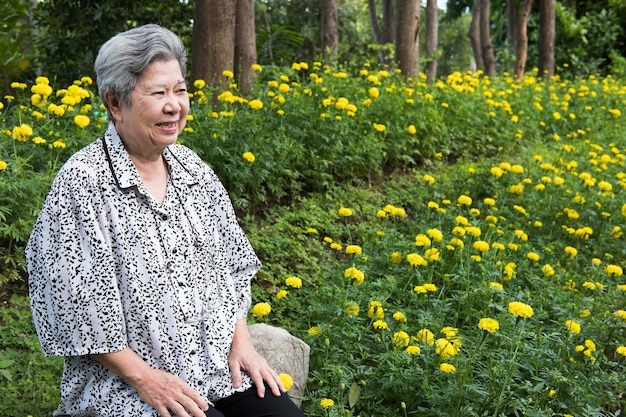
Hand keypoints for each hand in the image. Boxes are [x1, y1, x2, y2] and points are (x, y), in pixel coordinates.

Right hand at [93, 348, 208, 416]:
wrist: (145, 376)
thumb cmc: (158, 376)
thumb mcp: (173, 378)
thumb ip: (181, 386)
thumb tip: (189, 394)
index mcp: (179, 385)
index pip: (193, 394)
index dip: (200, 401)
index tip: (205, 407)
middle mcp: (174, 392)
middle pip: (189, 403)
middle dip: (197, 411)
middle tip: (203, 415)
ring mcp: (166, 399)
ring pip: (179, 409)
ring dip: (186, 416)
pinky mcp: (158, 404)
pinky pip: (165, 413)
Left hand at [229, 319, 285, 397]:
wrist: (242, 342)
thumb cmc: (237, 353)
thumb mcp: (233, 364)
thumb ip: (236, 375)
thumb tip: (237, 386)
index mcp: (253, 366)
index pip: (258, 378)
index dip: (260, 387)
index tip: (262, 396)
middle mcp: (260, 365)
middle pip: (269, 377)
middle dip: (274, 386)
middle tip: (278, 395)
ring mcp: (263, 363)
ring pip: (273, 374)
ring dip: (279, 382)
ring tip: (284, 391)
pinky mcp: (264, 363)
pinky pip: (272, 371)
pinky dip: (277, 377)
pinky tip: (279, 382)